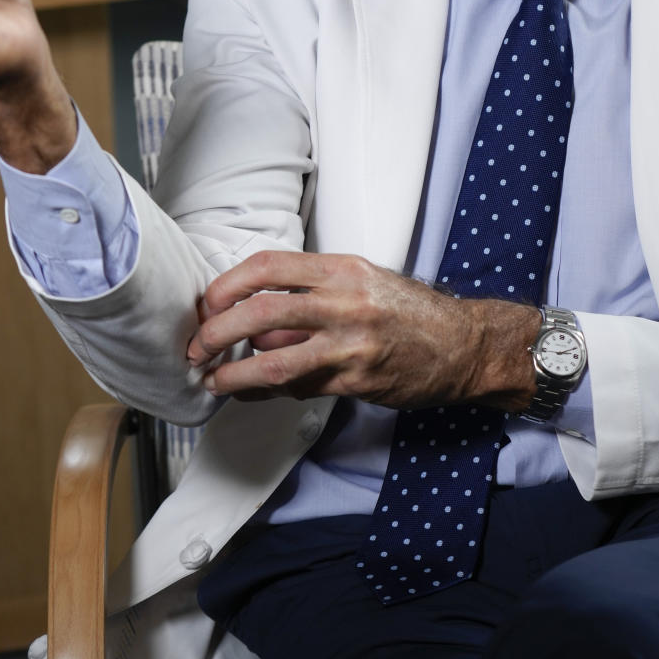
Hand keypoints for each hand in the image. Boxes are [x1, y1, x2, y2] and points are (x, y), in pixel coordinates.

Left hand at [187, 250, 540, 410]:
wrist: (462, 345)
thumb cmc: (408, 310)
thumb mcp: (362, 283)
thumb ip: (311, 296)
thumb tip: (256, 324)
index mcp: (342, 269)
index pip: (269, 267)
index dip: (228, 284)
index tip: (207, 302)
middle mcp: (344, 302)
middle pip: (260, 312)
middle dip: (217, 332)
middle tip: (197, 346)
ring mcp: (350, 345)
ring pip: (273, 362)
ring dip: (232, 374)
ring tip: (212, 379)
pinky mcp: (356, 381)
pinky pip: (298, 388)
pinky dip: (265, 391)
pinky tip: (250, 391)